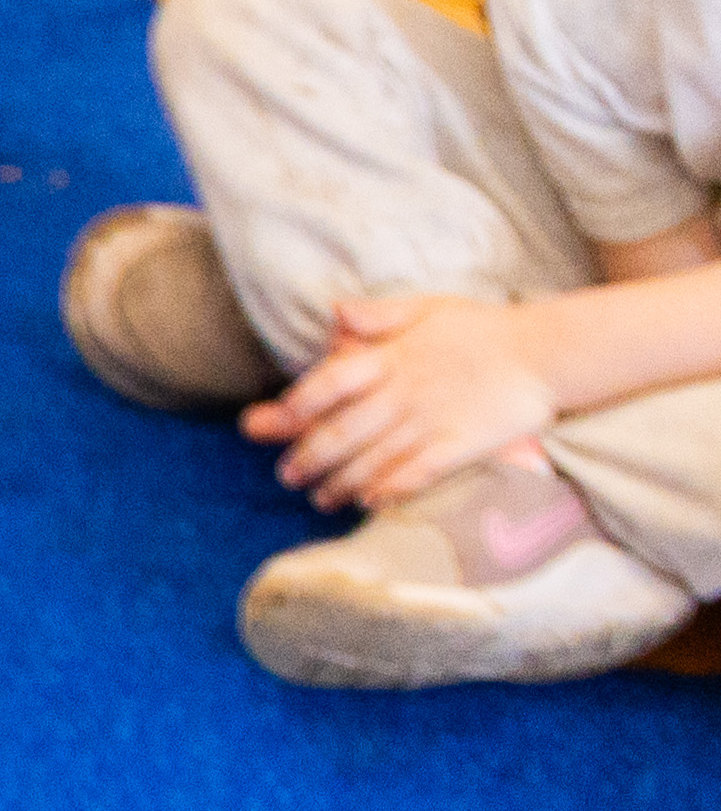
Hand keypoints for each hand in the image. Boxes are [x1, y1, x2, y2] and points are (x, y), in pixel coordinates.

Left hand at [247, 289, 564, 508]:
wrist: (545, 351)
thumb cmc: (480, 330)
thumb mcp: (428, 308)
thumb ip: (379, 315)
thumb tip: (334, 312)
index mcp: (390, 357)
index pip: (327, 382)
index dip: (294, 406)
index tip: (265, 425)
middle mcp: (404, 391)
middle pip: (342, 430)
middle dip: (308, 456)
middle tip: (287, 476)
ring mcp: (433, 420)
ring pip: (373, 458)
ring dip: (340, 481)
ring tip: (320, 498)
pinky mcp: (463, 444)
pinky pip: (419, 472)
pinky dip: (391, 488)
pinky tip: (371, 502)